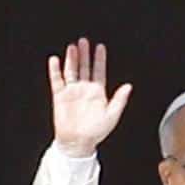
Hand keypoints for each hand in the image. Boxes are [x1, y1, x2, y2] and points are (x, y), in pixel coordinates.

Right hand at [47, 38, 132, 157]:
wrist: (78, 143)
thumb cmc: (96, 132)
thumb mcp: (112, 116)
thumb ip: (120, 100)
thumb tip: (128, 86)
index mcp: (97, 93)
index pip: (99, 71)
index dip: (99, 59)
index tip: (100, 47)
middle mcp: (84, 90)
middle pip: (84, 67)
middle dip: (85, 54)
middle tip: (84, 41)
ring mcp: (72, 92)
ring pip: (71, 70)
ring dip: (72, 59)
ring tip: (72, 47)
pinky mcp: (60, 96)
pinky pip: (57, 80)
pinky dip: (55, 70)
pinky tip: (55, 60)